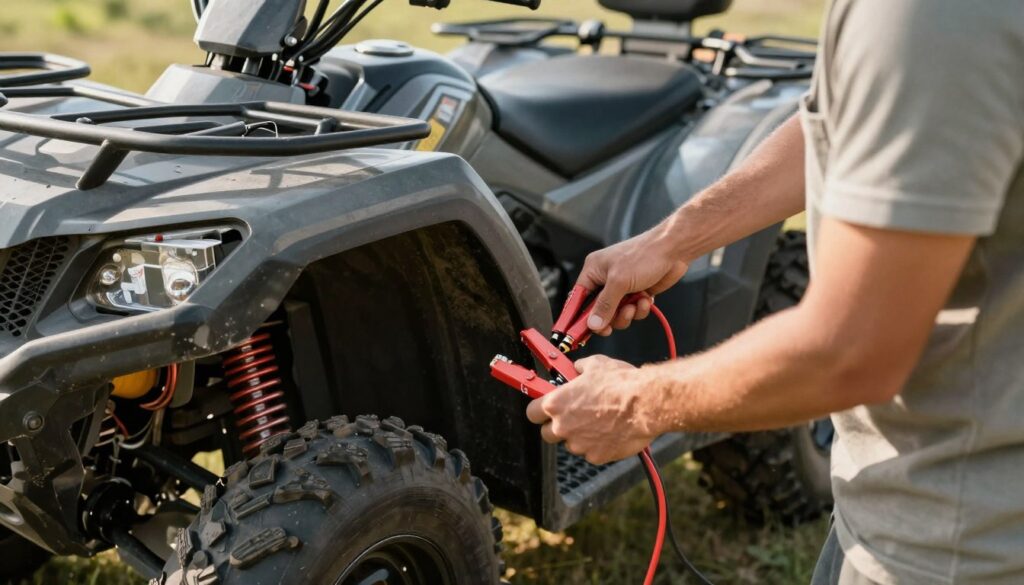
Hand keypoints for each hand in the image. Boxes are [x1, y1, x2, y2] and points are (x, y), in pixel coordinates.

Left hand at [525, 355, 661, 464]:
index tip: (545, 408)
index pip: (531, 413)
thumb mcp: (595, 365)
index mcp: (556, 404)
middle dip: (557, 426)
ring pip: (571, 444)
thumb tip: (577, 369)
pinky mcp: (596, 457)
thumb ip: (578, 369)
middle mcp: (563, 426)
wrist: (646, 404)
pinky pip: (591, 452)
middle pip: (547, 433)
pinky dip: (598, 445)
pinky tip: (611, 431)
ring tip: (599, 421)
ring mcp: (579, 444)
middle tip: (573, 416)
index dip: (538, 410)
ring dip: (579, 436)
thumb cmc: (621, 383)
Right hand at [578, 230, 687, 335]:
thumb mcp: (619, 282)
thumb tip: (593, 324)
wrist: (673, 250)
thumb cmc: (644, 255)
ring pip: (617, 314)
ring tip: (636, 304)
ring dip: (627, 314)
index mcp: (593, 270)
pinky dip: (639, 309)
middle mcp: (605, 279)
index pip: (578, 299)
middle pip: (598, 311)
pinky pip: (632, 311)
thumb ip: (605, 305)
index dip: (577, 317)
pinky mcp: (636, 293)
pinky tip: (646, 298)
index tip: (577, 333)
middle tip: (613, 324)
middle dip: (609, 317)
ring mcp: (622, 287)